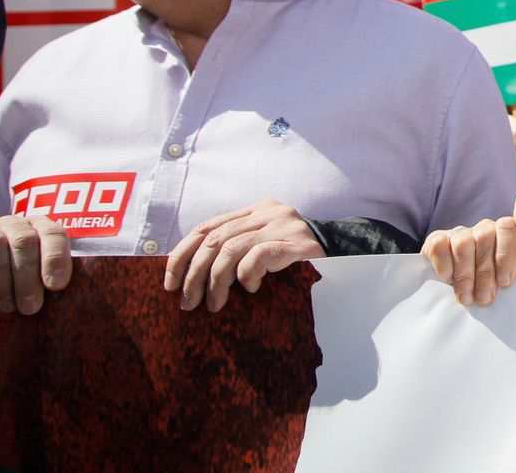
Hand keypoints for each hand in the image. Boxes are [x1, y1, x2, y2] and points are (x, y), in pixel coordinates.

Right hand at [0, 213, 72, 313]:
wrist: (0, 265)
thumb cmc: (36, 277)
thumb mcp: (51, 272)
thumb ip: (62, 278)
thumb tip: (90, 299)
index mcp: (46, 227)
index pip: (54, 234)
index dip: (55, 258)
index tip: (56, 285)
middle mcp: (20, 225)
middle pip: (25, 242)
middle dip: (28, 276)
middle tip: (32, 306)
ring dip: (4, 281)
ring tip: (11, 307)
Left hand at [164, 199, 324, 311]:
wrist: (346, 254)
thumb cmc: (299, 259)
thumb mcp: (265, 246)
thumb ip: (238, 248)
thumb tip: (192, 275)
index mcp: (255, 210)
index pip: (206, 227)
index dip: (182, 254)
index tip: (170, 282)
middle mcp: (267, 212)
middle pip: (214, 240)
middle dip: (194, 274)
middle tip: (188, 302)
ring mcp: (282, 225)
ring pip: (231, 250)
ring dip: (216, 282)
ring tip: (213, 305)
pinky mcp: (295, 243)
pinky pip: (258, 257)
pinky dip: (247, 276)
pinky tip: (250, 289)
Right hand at [424, 191, 515, 306]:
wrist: (472, 298)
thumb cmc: (502, 283)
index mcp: (509, 233)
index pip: (509, 227)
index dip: (507, 254)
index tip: (505, 281)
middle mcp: (485, 229)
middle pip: (486, 237)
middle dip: (485, 273)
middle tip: (485, 298)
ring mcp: (461, 233)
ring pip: (463, 243)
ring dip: (465, 274)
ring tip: (467, 298)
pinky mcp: (438, 240)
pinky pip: (439, 246)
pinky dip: (444, 265)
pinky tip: (449, 280)